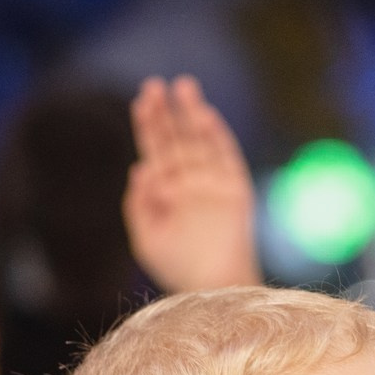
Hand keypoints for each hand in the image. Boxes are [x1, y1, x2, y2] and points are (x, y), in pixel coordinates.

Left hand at [123, 74, 262, 294]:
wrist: (215, 289)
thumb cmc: (178, 269)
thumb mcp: (145, 238)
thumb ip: (138, 204)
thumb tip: (140, 168)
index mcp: (167, 192)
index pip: (157, 149)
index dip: (150, 124)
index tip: (143, 101)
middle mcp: (190, 183)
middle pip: (177, 139)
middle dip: (167, 113)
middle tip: (155, 85)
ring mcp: (213, 185)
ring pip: (202, 141)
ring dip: (193, 114)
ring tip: (184, 86)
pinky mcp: (236, 192)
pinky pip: (226, 158)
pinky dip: (217, 138)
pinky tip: (205, 116)